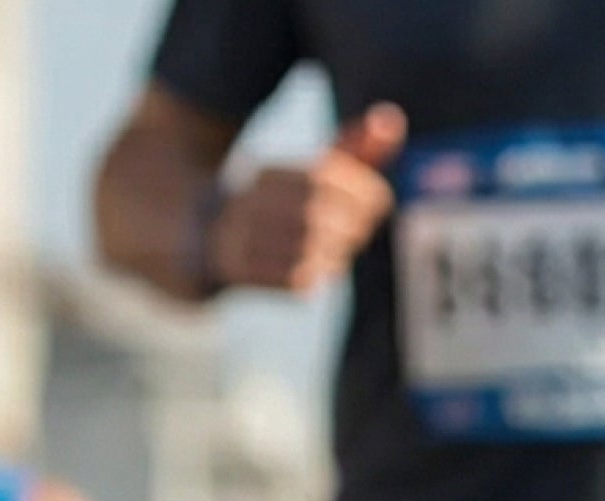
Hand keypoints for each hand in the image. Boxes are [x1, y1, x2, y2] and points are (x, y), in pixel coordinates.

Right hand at [206, 104, 404, 294]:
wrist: (211, 239)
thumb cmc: (284, 206)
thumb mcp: (314, 172)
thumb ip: (355, 149)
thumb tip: (393, 117)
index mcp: (269, 172)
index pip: (326, 174)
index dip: (365, 191)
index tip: (377, 201)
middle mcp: (251, 199)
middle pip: (319, 212)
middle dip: (354, 225)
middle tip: (358, 230)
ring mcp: (241, 234)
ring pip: (310, 247)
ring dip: (337, 253)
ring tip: (335, 248)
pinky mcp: (240, 269)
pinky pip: (296, 278)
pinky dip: (315, 275)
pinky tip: (315, 267)